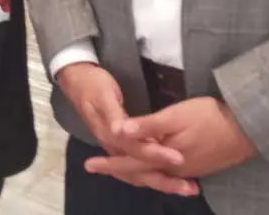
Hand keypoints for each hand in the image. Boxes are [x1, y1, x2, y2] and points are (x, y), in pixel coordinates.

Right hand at [57, 63, 197, 195]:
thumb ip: (112, 113)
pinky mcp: (120, 145)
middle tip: (190, 187)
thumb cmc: (93, 84)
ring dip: (162, 181)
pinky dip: (153, 174)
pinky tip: (168, 176)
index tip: (178, 158)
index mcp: (110, 134)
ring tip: (187, 188)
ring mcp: (116, 147)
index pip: (136, 150)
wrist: (77, 81)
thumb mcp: (102, 94)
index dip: (156, 154)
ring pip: (139, 172)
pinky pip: (138, 166)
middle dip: (165, 179)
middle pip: (140, 169)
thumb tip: (119, 130)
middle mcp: (113, 146)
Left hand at [86, 97, 255, 182]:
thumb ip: (146, 126)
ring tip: (119, 168)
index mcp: (164, 158)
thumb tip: (118, 132)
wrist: (247, 128)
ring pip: (154, 174)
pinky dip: (153, 171)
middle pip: (140, 172)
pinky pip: (168, 173)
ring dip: (135, 172)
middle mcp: (173, 169)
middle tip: (95, 166)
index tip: (89, 164)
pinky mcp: (197, 166)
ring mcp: (187, 170)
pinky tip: (150, 168)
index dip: (109, 162)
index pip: (130, 163)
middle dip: (118, 169)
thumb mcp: (175, 116)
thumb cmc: (209, 116)